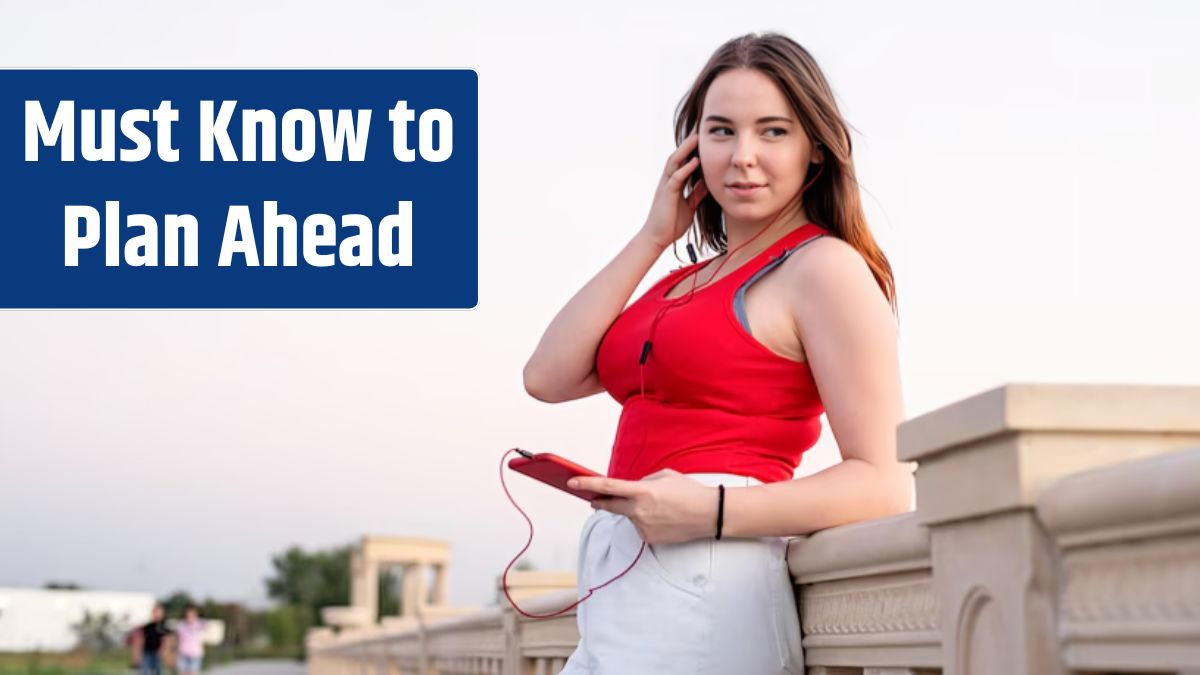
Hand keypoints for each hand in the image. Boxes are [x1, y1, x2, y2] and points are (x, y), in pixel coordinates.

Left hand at [567, 469, 718, 543]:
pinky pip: (640, 528)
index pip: (608, 487)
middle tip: (592, 499)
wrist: (709, 515)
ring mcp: (644, 527)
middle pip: (609, 506)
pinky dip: (646, 522)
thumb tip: (630, 488)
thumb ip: (643, 481)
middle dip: (598, 502)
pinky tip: (663, 519)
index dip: (587, 484)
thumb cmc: (689, 492)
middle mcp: (640, 511)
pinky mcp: (649, 540)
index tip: (572, 482)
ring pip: (629, 517)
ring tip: (660, 507)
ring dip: (635, 511)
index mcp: (643, 491)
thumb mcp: (664, 476)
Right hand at [638, 131, 709, 249]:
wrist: (657, 238)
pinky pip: (676, 178)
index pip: (683, 160)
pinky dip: (685, 169)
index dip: (692, 148)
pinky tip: (694, 161)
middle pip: (678, 155)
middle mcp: (668, 180)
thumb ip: (697, 193)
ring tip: (696, 137)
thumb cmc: (671, 223)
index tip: (704, 136)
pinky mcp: (666, 194)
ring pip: (674, 162)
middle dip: (688, 142)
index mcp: (674, 182)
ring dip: (685, 149)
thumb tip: (707, 182)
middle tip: (700, 127)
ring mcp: (666, 186)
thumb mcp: (690, 205)